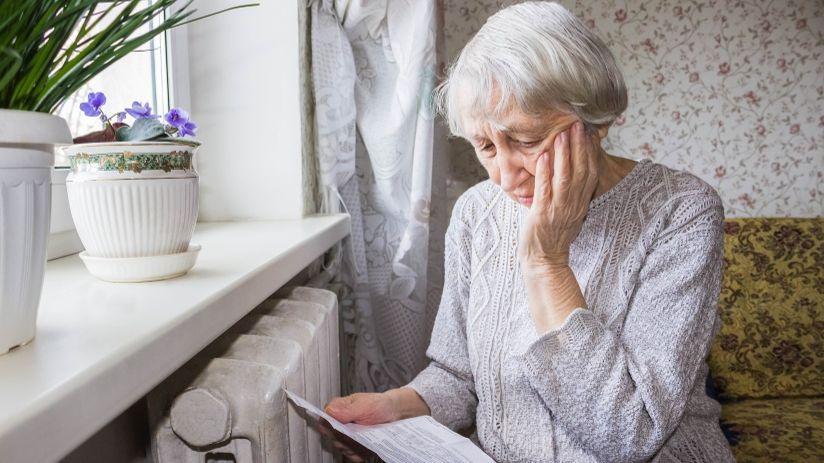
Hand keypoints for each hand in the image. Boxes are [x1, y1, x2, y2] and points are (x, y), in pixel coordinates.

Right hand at [321, 391, 400, 461]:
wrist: (393, 412)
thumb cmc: (378, 404)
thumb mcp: (364, 404)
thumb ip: (347, 409)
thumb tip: (329, 411)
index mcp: (337, 410)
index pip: (324, 421)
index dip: (330, 428)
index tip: (341, 429)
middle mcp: (339, 424)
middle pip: (332, 437)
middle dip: (343, 438)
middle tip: (356, 433)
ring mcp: (346, 436)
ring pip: (341, 447)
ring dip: (351, 446)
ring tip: (364, 439)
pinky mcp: (354, 446)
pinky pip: (350, 455)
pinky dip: (358, 454)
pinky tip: (366, 447)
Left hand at [518, 121, 599, 276]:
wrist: (544, 260)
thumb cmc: (552, 234)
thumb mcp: (567, 211)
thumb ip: (571, 192)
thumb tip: (569, 171)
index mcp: (581, 202)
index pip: (590, 172)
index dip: (590, 151)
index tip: (587, 132)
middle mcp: (574, 204)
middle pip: (581, 171)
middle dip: (580, 146)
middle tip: (577, 124)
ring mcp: (559, 209)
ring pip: (565, 178)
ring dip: (564, 155)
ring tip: (562, 134)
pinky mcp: (542, 214)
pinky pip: (545, 190)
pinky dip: (545, 173)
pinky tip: (544, 156)